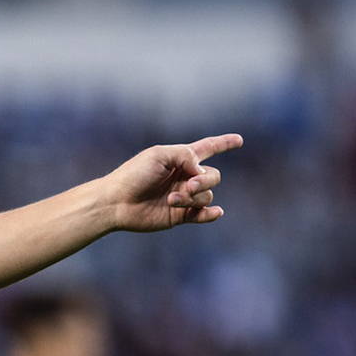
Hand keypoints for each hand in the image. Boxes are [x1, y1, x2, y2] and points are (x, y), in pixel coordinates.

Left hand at [100, 134, 242, 232]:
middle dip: (204, 181)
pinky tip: (214, 212)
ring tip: (171, 199)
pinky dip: (210, 214)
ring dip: (193, 197)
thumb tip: (202, 172)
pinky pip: (203, 215)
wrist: (116, 202)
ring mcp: (184, 197)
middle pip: (213, 177)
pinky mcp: (179, 216)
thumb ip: (186, 155)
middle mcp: (185, 177)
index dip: (224, 143)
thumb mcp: (160, 155)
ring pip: (207, 196)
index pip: (208, 148)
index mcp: (181, 159)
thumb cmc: (133, 174)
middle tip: (187, 185)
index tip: (239, 140)